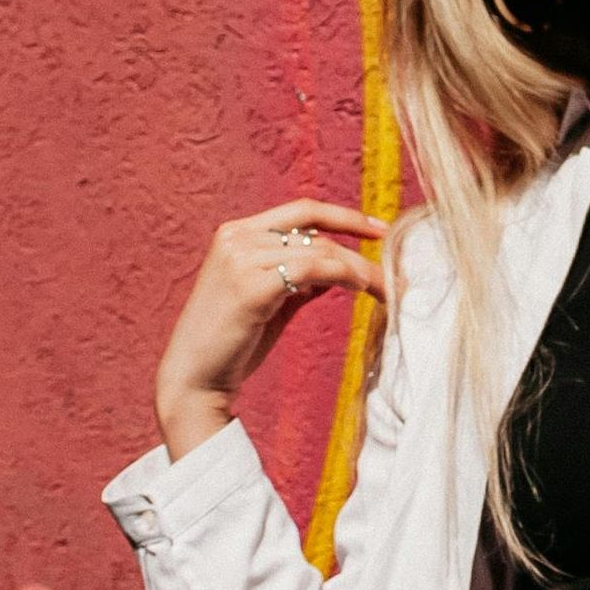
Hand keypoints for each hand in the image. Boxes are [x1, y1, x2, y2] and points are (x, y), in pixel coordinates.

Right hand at [153, 200, 387, 458]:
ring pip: (318, 251)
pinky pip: (311, 269)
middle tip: (395, 271)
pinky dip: (342, 275)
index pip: (302, 210)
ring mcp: (240, 258)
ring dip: (359, 270)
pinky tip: (361, 289)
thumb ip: (299, 278)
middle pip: (315, 230)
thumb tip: (340, 267)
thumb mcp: (270, 299)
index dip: (345, 216)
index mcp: (237, 233)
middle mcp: (236, 237)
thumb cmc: (232, 342)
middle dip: (360, 248)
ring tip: (384, 290)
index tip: (381, 229)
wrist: (195, 379)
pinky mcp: (249, 285)